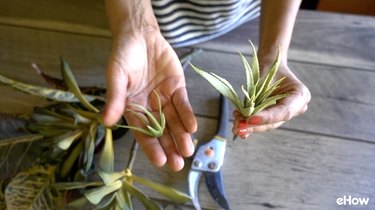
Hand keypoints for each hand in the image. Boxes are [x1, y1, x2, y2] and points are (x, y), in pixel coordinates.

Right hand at [101, 30, 196, 170]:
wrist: (139, 34)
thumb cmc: (123, 55)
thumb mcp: (116, 75)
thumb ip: (115, 98)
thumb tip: (105, 122)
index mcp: (132, 108)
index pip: (142, 132)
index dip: (151, 147)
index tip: (160, 161)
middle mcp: (149, 107)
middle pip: (161, 131)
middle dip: (170, 147)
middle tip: (178, 164)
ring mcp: (164, 98)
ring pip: (174, 121)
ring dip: (181, 136)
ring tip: (188, 151)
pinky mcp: (177, 88)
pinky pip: (183, 104)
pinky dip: (188, 115)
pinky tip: (192, 127)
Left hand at [232, 64, 310, 137]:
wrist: (271, 67)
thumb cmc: (269, 68)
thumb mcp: (265, 78)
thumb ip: (257, 95)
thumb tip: (244, 112)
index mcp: (300, 96)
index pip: (284, 112)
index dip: (267, 118)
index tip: (250, 119)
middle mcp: (297, 108)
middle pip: (275, 122)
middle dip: (255, 126)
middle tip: (239, 127)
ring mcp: (286, 114)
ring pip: (267, 125)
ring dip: (250, 127)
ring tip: (236, 125)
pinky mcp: (275, 118)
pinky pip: (262, 123)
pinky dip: (249, 125)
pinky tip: (238, 125)